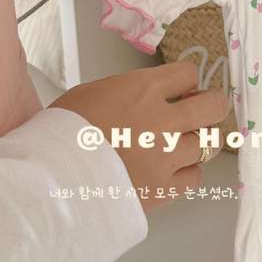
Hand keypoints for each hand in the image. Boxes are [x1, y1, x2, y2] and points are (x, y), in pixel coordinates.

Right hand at [50, 61, 230, 213]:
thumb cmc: (60, 132)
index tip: (181, 89)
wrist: (48, 181)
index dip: (186, 81)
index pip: (188, 73)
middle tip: (201, 112)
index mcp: (144, 90)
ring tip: (180, 145)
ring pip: (209, 143)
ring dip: (198, 141)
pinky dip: (188, 172)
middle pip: (213, 106)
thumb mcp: (92, 95)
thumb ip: (129, 92)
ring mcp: (168, 155)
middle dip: (211, 106)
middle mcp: (165, 120)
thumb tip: (150, 97)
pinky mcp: (165, 188)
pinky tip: (172, 171)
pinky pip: (195, 177)